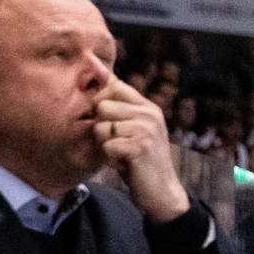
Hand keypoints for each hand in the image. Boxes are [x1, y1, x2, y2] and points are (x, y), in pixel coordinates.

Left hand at [92, 77, 190, 222]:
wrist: (162, 193)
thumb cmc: (141, 161)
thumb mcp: (132, 129)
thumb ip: (116, 103)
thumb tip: (90, 60)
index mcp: (148, 107)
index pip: (114, 85)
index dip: (100, 98)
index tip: (107, 117)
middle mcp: (149, 113)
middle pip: (102, 104)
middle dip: (100, 126)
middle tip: (116, 142)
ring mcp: (146, 129)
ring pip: (101, 126)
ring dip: (104, 144)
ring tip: (121, 154)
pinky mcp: (140, 147)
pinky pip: (106, 145)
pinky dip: (110, 158)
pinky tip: (124, 164)